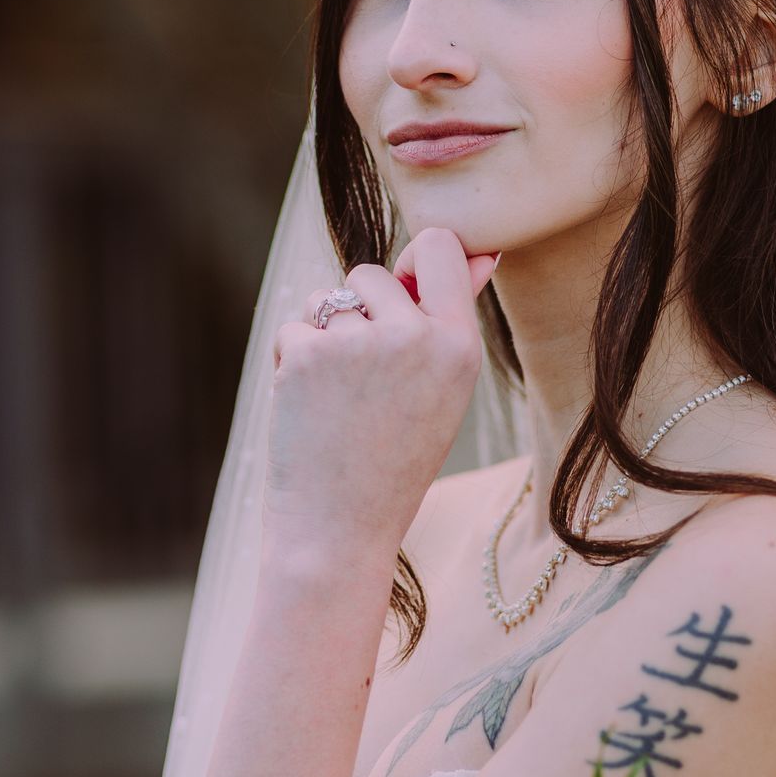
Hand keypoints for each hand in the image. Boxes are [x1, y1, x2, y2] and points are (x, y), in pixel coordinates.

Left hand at [262, 226, 498, 568]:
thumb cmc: (395, 460)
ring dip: (322, 336)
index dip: (413, 262)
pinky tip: (308, 406)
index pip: (440, 247)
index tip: (403, 295)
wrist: (341, 529)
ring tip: (337, 399)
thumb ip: (453, 317)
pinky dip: (292, 359)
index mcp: (459, 346)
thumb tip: (483, 253)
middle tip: (365, 382)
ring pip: (327, 299)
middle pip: (372, 273)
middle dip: (358, 312)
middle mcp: (414, 337)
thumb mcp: (444, 390)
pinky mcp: (307, 353)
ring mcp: (359, 343)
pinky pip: (294, 327)